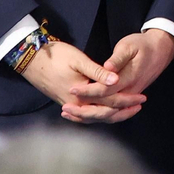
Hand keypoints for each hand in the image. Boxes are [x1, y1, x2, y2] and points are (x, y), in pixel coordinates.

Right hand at [19, 41, 143, 122]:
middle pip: (104, 113)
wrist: (30, 59)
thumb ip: (98, 72)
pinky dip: (97, 115)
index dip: (127, 100)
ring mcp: (69, 105)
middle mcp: (76, 105)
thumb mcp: (79, 60)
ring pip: (94, 116)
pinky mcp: (65, 102)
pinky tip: (104, 113)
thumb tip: (116, 81)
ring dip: (112, 114)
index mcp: (81, 95)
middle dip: (123, 110)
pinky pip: (85, 115)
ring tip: (127, 110)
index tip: (142, 97)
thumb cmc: (56, 56)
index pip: (110, 102)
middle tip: (140, 104)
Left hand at [66, 29, 173, 122]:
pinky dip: (98, 114)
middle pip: (106, 106)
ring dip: (89, 115)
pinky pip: (113, 111)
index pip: (105, 90)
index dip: (88, 91)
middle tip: (65, 108)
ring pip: (109, 113)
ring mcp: (130, 95)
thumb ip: (118, 59)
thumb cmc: (143, 45)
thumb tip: (107, 68)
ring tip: (70, 114)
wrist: (161, 49)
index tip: (72, 88)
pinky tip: (84, 113)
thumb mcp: (130, 46)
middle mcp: (130, 91)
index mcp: (129, 78)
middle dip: (84, 109)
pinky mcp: (129, 96)